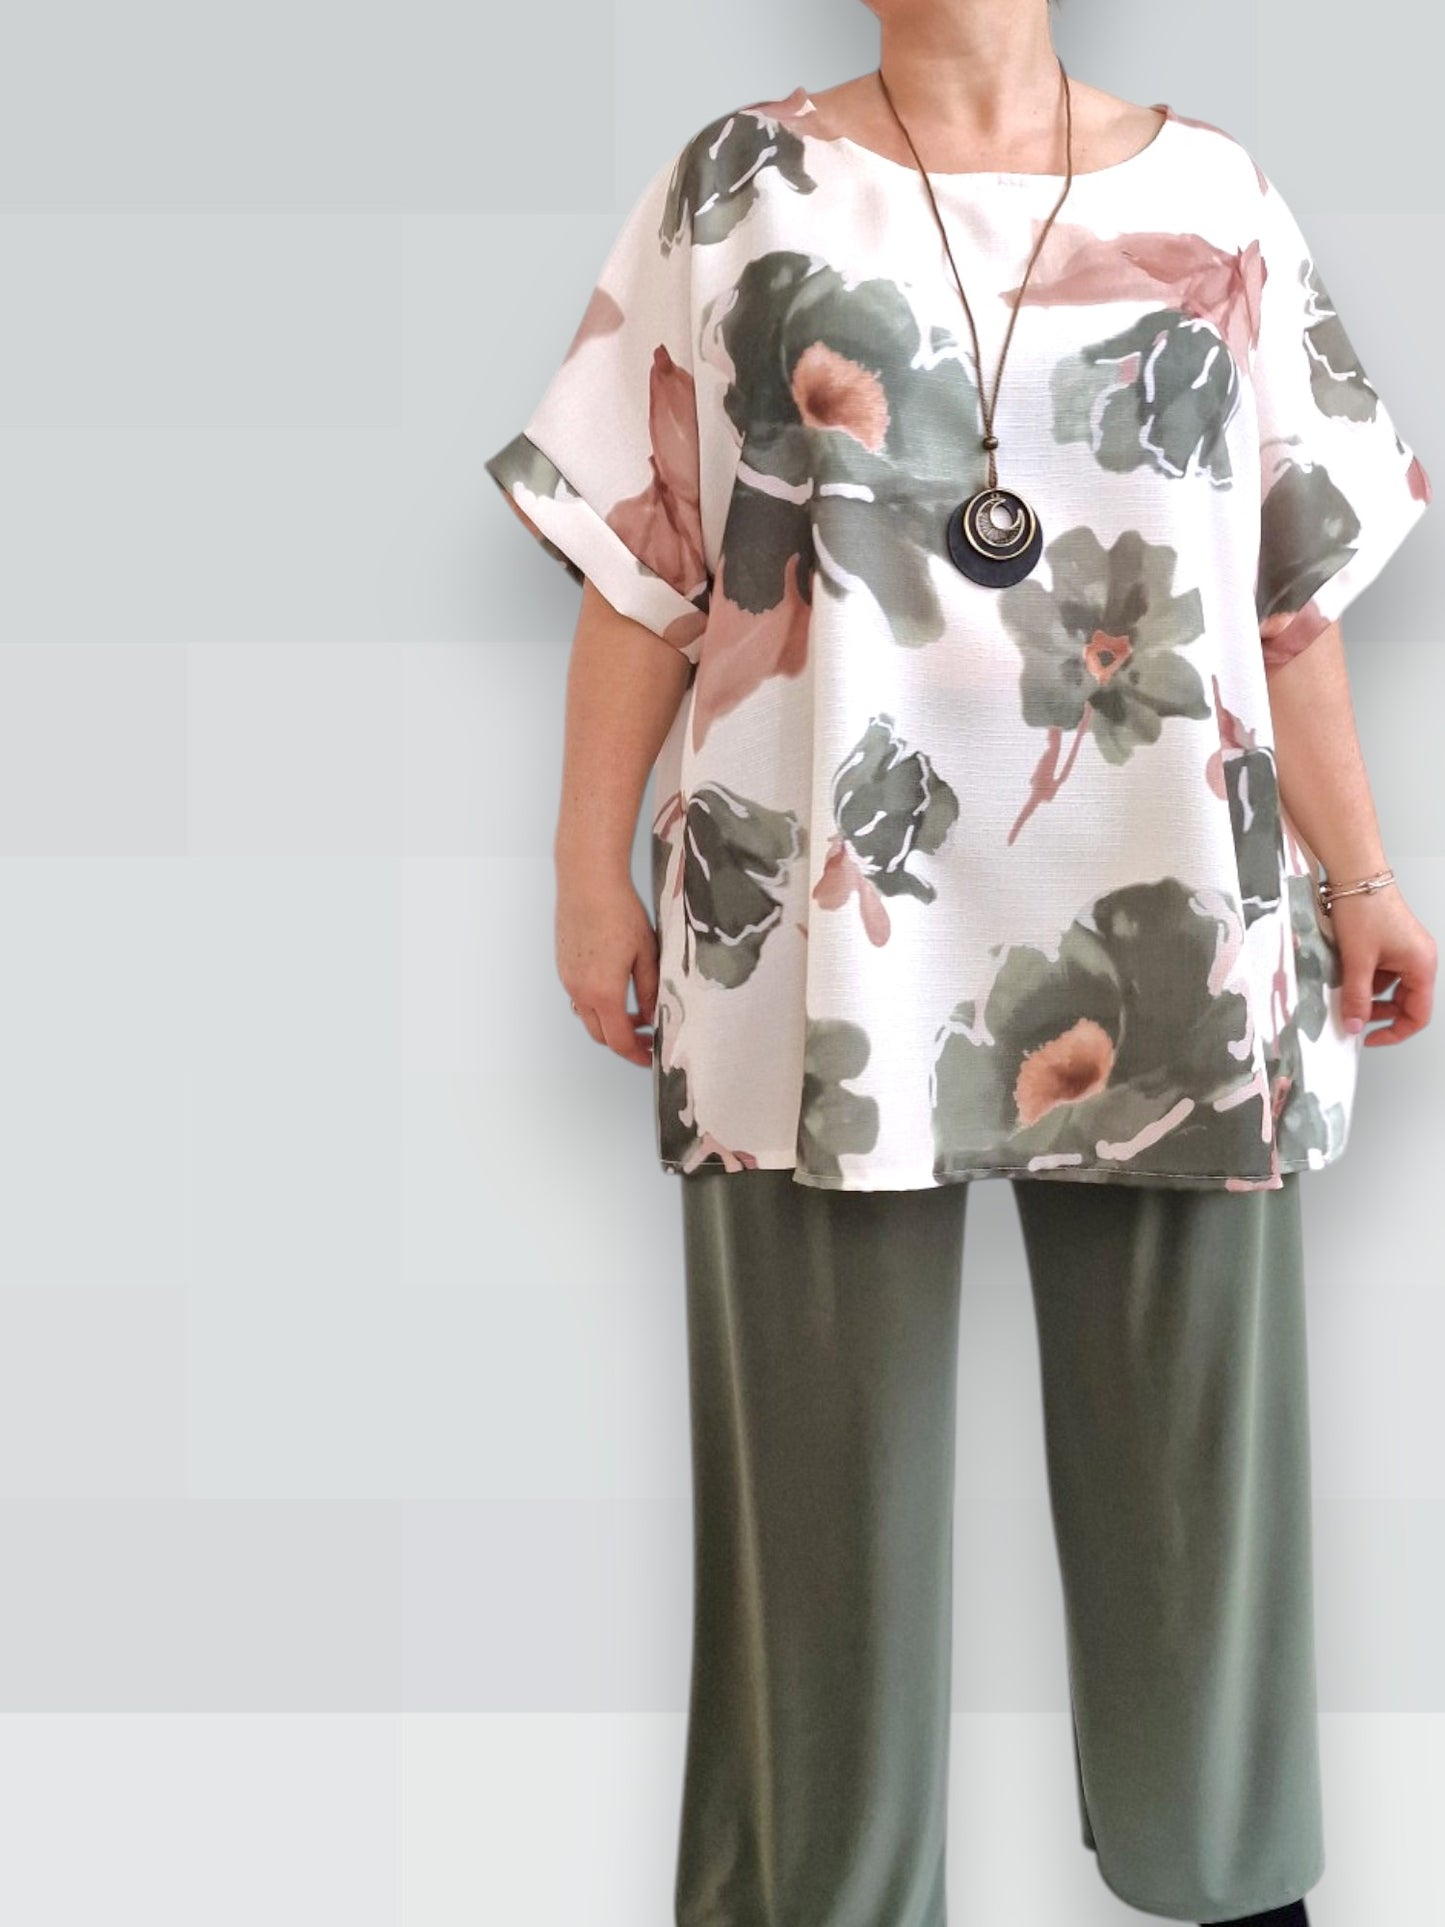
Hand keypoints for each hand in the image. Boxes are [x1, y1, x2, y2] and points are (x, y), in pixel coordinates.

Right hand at [556, 869, 657, 1067]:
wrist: (587, 881)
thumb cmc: (619, 911)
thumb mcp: (647, 954)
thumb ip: (651, 991)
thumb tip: (654, 1017)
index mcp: (603, 993)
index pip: (619, 1041)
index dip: (637, 1055)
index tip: (652, 1057)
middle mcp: (579, 991)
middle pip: (600, 1035)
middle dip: (624, 1042)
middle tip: (648, 1039)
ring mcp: (567, 979)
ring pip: (588, 1017)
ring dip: (610, 1023)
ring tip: (637, 1013)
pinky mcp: (564, 966)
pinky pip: (579, 998)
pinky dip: (598, 1005)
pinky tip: (617, 989)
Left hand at [1328, 886, 1436, 1045]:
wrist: (1356, 875)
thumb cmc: (1364, 908)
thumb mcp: (1357, 960)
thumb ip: (1357, 997)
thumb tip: (1354, 1025)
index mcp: (1421, 966)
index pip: (1418, 1015)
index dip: (1394, 1032)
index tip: (1370, 1038)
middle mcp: (1419, 959)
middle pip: (1405, 1002)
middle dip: (1378, 1013)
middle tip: (1353, 1017)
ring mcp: (1406, 950)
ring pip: (1390, 987)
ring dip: (1369, 994)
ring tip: (1345, 991)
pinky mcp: (1392, 943)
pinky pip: (1382, 971)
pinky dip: (1365, 978)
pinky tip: (1346, 974)